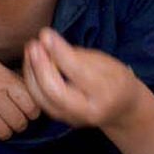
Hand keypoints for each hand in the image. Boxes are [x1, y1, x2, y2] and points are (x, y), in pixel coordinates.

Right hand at [0, 44, 40, 139]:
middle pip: (20, 123)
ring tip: (3, 121)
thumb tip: (29, 93)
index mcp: (5, 82)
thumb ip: (12, 80)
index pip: (32, 107)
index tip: (29, 108)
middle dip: (21, 122)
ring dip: (6, 129)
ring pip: (4, 133)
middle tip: (16, 116)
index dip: (33, 110)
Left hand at [22, 28, 142, 129]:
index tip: (46, 34)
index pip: (78, 71)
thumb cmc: (114, 79)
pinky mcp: (61, 119)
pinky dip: (32, 80)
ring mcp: (73, 119)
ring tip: (31, 49)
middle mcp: (88, 111)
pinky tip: (32, 63)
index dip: (59, 52)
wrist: (122, 109)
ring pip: (42, 98)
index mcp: (106, 92)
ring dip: (31, 72)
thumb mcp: (106, 62)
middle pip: (55, 91)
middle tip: (33, 44)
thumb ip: (78, 56)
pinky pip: (40, 101)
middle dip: (40, 66)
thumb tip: (48, 43)